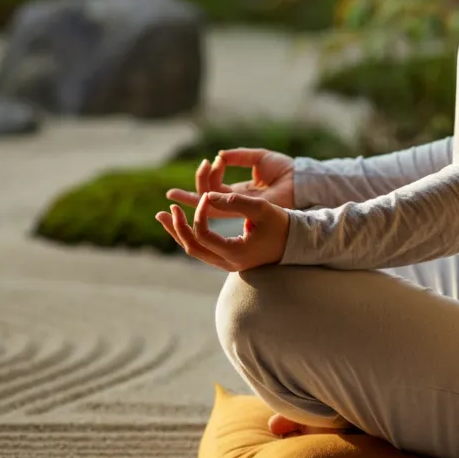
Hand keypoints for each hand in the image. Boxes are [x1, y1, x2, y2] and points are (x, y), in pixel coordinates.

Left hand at [155, 189, 289, 271]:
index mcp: (236, 252)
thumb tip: (207, 195)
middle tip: (168, 207)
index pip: (204, 234)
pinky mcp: (226, 257)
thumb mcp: (262, 208)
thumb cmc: (282, 224)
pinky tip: (179, 221)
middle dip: (177, 227)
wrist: (296, 242)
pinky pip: (201, 247)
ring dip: (177, 231)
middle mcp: (228, 262)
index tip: (206, 195)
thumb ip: (235, 201)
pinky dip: (188, 234)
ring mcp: (226, 262)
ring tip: (162, 215)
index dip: (199, 213)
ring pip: (194, 249)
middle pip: (192, 247)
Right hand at [165, 147, 295, 217]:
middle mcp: (237, 201)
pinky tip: (198, 191)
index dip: (203, 179)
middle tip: (170, 194)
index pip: (214, 189)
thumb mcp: (258, 158)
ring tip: (184, 185)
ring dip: (192, 197)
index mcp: (240, 191)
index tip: (206, 162)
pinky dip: (205, 198)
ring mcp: (240, 206)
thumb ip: (238, 156)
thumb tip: (218, 156)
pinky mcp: (245, 208)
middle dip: (186, 200)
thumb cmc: (285, 169)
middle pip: (206, 201)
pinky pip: (218, 207)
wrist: (300, 179)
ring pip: (208, 206)